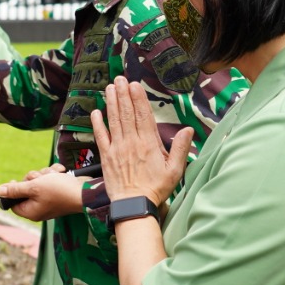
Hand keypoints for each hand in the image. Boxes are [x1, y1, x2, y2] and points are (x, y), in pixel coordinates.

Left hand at [0, 165, 83, 221]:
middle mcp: (39, 208)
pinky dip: (54, 174)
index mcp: (31, 211)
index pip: (13, 203)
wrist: (85, 190)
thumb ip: (15, 189)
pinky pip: (49, 180)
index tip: (15, 181)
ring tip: (53, 174)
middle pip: (26, 190)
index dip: (12, 191)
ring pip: (38, 182)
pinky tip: (60, 172)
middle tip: (39, 178)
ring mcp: (49, 200)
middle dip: (32, 179)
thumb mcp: (34, 187)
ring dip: (44, 174)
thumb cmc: (59, 191)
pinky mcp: (58, 193)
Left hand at [91, 77, 190, 207]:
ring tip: (110, 87)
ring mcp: (117, 148)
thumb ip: (181, 148)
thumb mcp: (175, 170)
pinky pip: (100, 136)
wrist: (134, 205)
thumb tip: (188, 130)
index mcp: (149, 144)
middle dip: (123, 94)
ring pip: (113, 120)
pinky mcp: (106, 157)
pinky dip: (97, 123)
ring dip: (111, 102)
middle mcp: (131, 142)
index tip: (134, 84)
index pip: (143, 115)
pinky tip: (95, 111)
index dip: (138, 98)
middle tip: (120, 79)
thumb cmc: (156, 188)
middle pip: (126, 113)